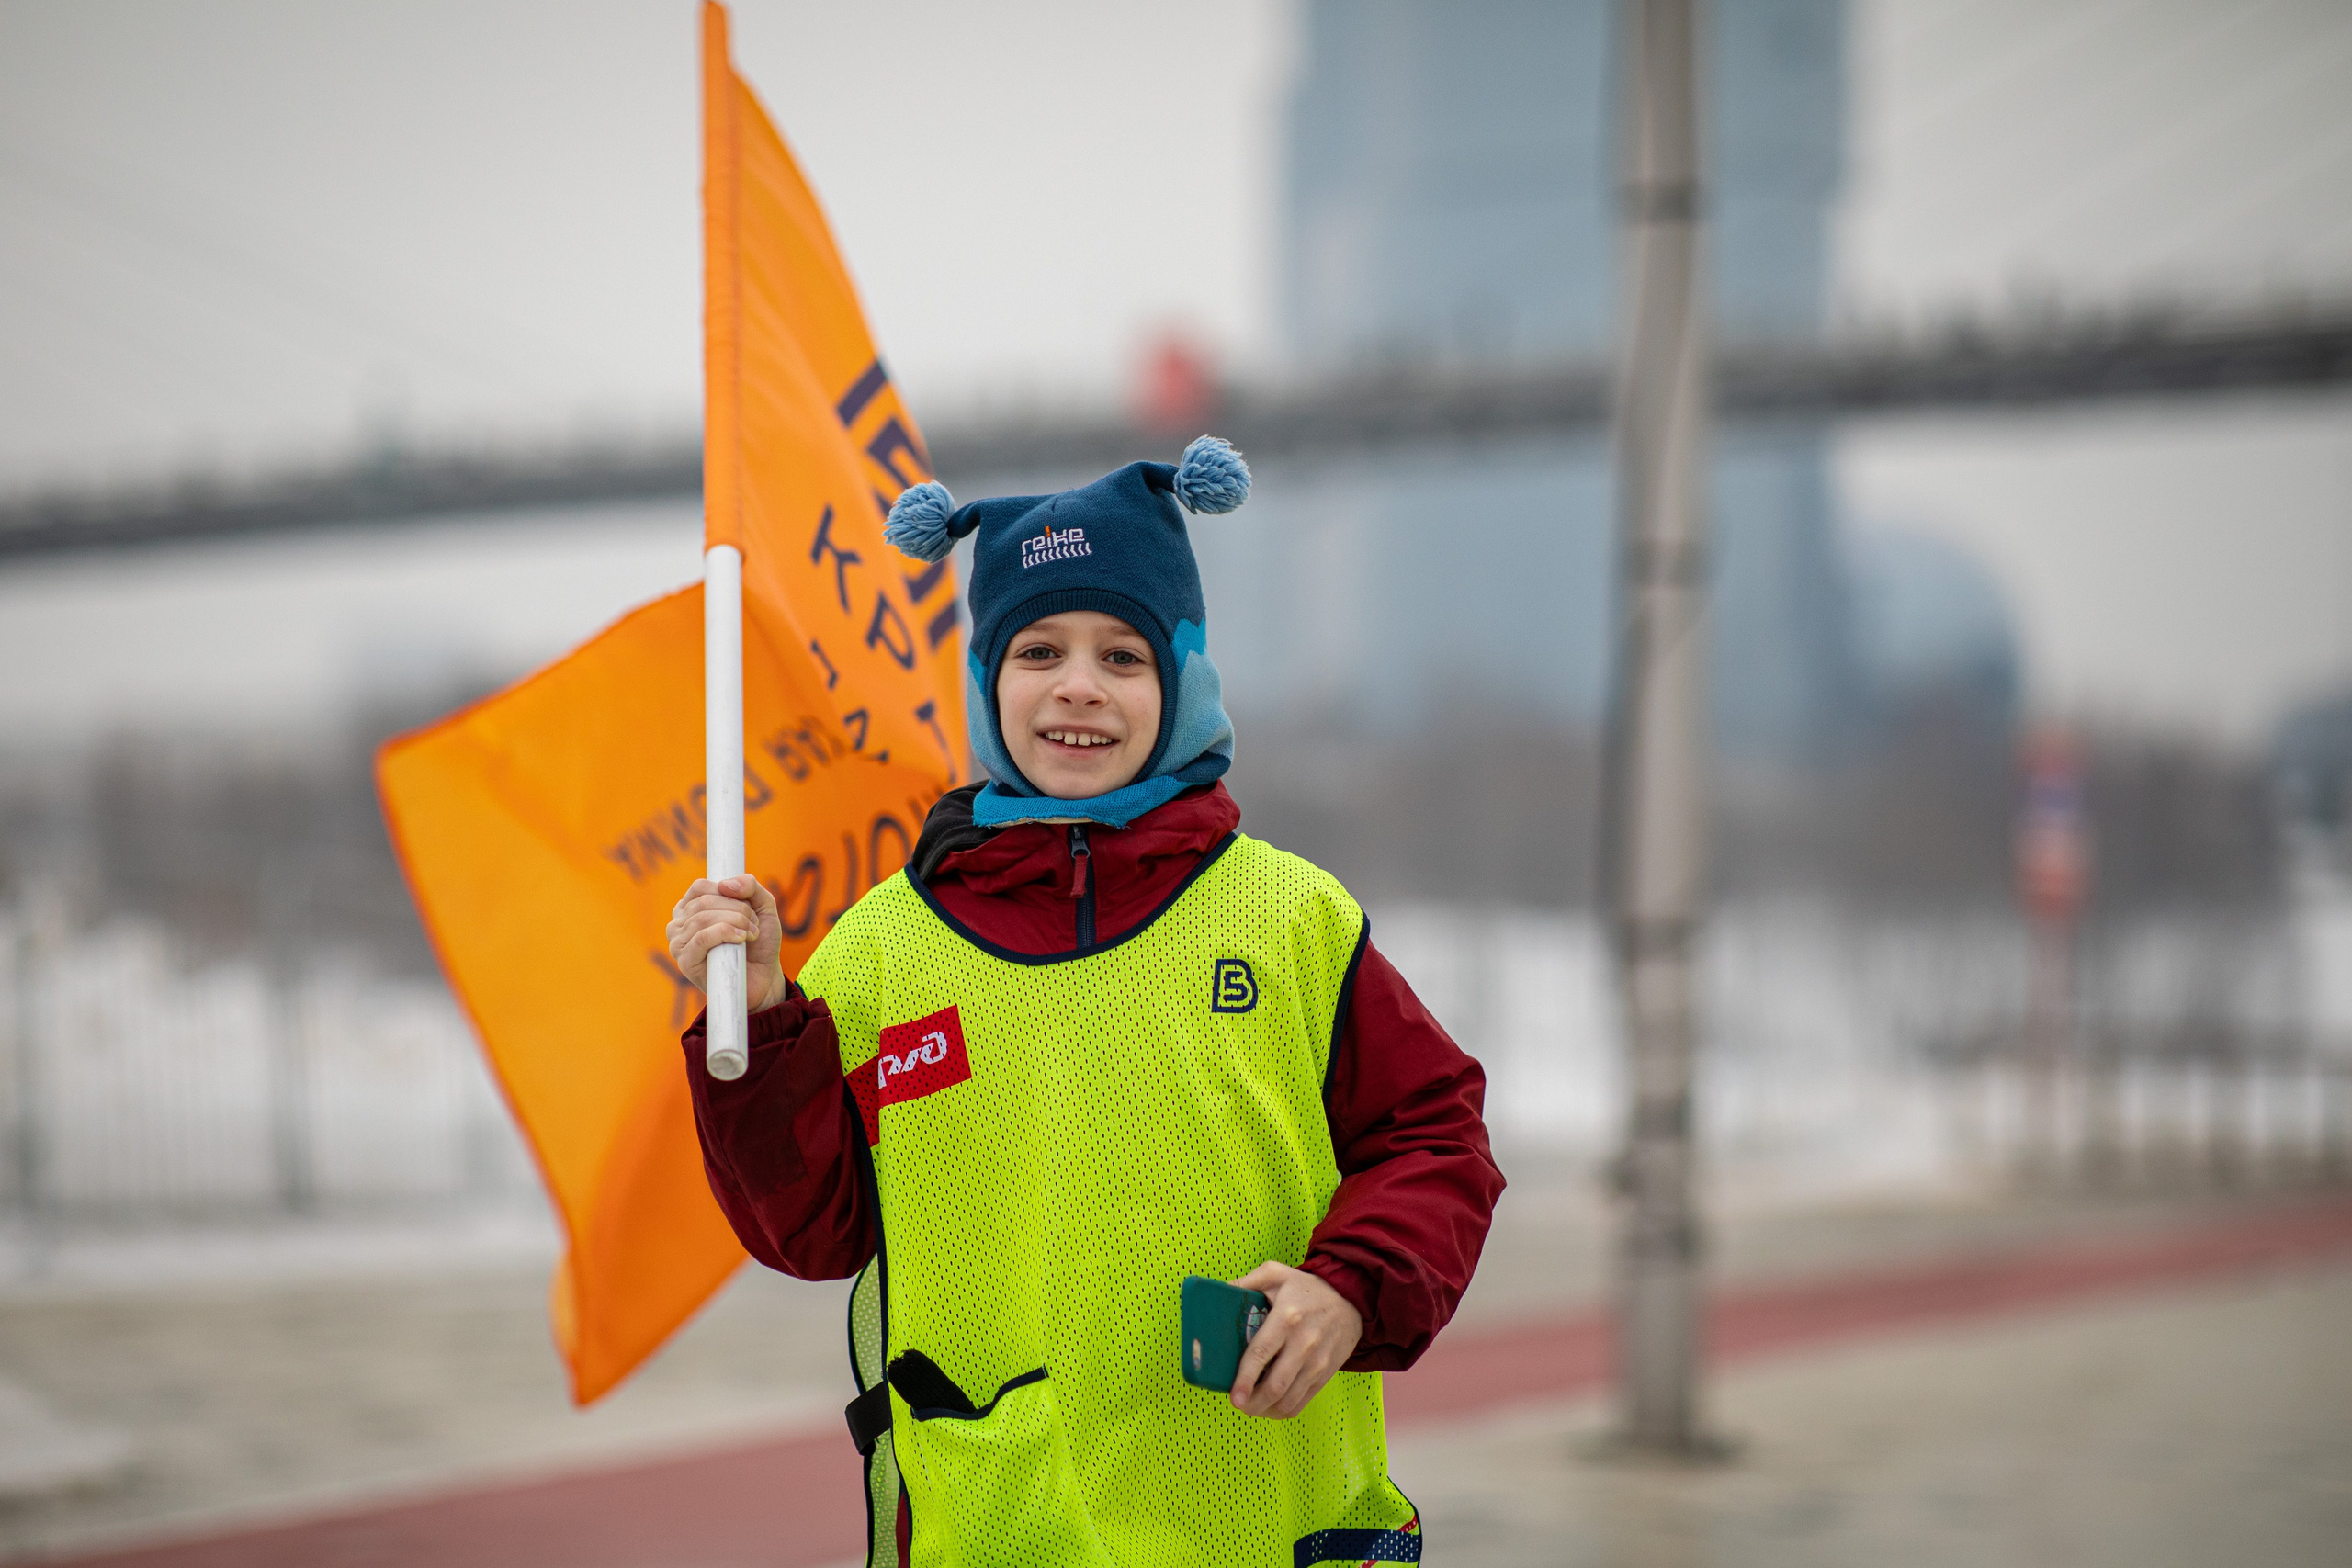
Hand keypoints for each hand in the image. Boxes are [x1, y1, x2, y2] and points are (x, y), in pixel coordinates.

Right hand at [665, 875, 787, 1011]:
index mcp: (690, 908)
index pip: (700, 887)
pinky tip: (741, 939)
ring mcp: (679, 943)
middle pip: (704, 902)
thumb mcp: (762, 906)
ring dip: (736, 921)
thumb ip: (750, 886)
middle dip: (738, 909)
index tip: (747, 907)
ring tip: (751, 935)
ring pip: (703, 918)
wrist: (764, 977)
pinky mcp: (685, 961)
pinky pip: (700, 938)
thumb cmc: (758, 942)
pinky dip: (725, 933)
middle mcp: (679, 925)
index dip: (728, 892)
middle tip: (754, 924)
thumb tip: (726, 884)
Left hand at [1227, 1261, 1361, 1417]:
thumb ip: (1247, 1282)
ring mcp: (1317, 1363)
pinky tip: (1269, 1406)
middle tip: (1237, 1404)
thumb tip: (1219, 1292)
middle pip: (1275, 1385)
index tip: (1234, 1396)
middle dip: (1252, 1403)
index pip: (1261, 1353)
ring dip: (1265, 1410)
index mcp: (1287, 1317)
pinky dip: (1282, 1411)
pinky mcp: (1325, 1375)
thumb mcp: (1277, 1274)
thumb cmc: (1309, 1289)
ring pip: (1288, 1400)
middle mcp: (1304, 1343)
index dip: (1245, 1379)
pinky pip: (1301, 1403)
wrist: (1352, 1301)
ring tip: (1250, 1406)